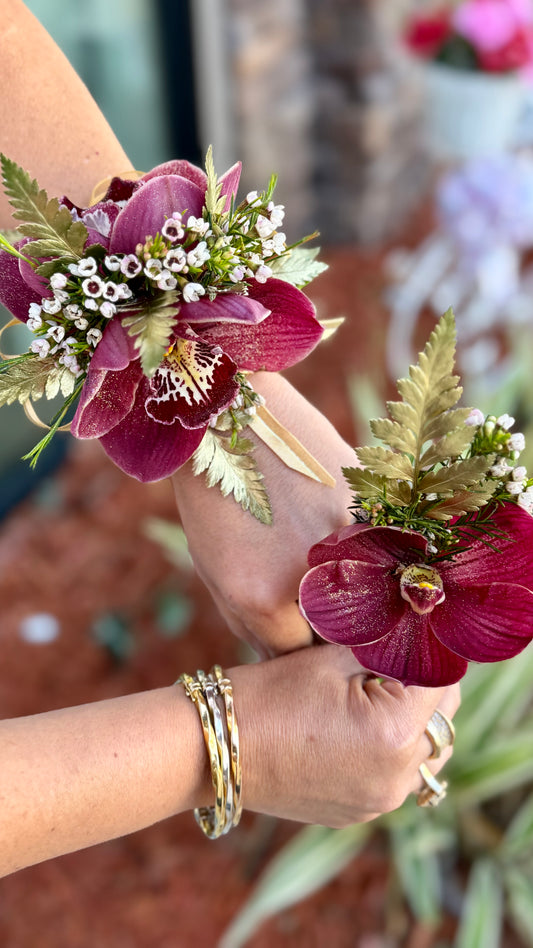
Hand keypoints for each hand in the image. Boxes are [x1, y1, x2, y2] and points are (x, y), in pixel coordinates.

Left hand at [172, 372, 355, 657]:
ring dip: (356, 588)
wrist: (230, 412)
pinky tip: (340, 527)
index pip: (298, 656)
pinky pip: (378, 547)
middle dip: (330, 628)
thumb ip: (253, 623)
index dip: (298, 651)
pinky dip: (368, 548)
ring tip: (327, 563)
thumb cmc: (215, 496)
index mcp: (260, 598)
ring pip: (367, 591)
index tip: (298, 638)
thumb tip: (286, 659)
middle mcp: (309, 574)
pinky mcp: (368, 502)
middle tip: (317, 605)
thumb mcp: (216, 569)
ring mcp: (344, 537)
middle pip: (338, 632)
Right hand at [230, 644, 460, 827]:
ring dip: (413, 720)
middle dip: (426, 686)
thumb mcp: (331, 658)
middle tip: (395, 656)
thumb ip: (385, 645)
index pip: (444, 682)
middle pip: (442, 722)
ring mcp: (377, 803)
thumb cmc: (267, 696)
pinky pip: (395, 775)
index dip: (429, 652)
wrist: (213, 750)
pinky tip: (356, 722)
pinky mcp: (358, 813)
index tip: (412, 633)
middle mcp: (396, 779)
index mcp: (394, 734)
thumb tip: (418, 631)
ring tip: (376, 690)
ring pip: (424, 752)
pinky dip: (389, 748)